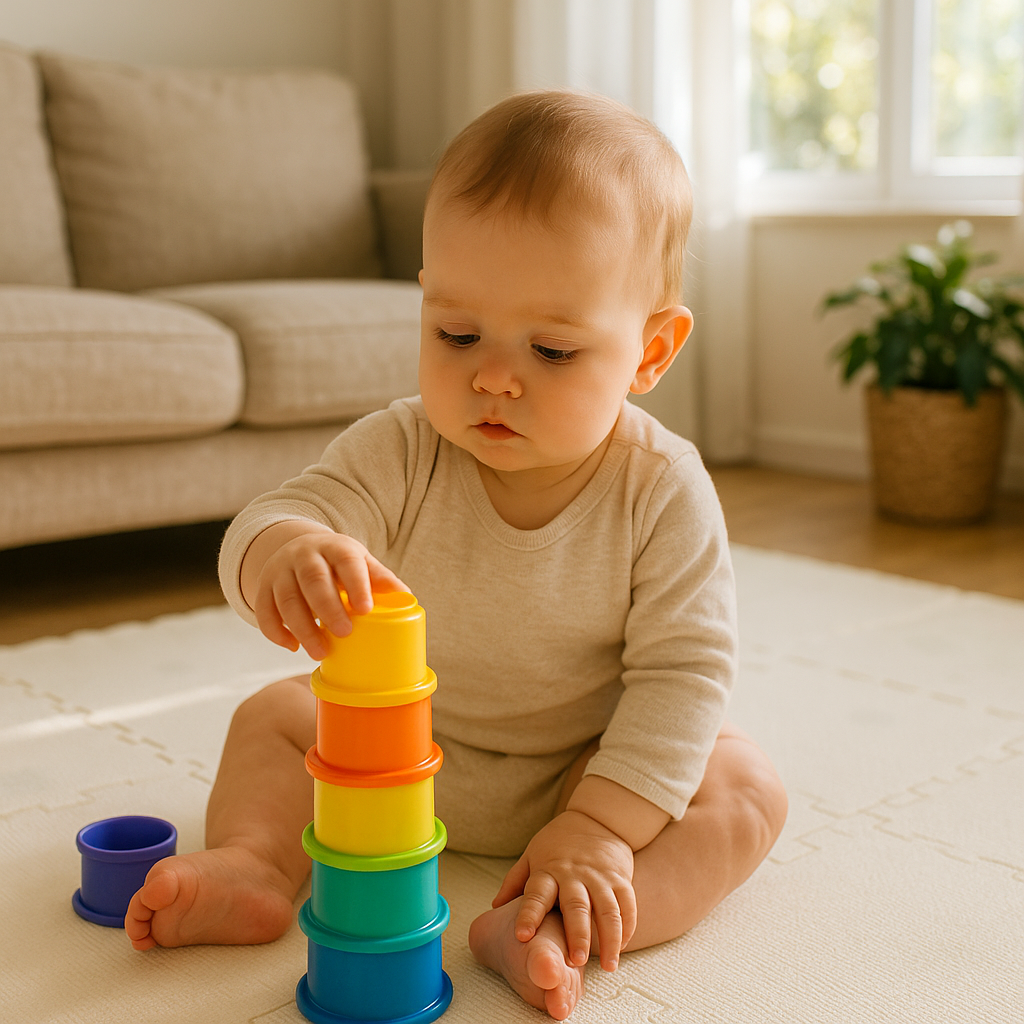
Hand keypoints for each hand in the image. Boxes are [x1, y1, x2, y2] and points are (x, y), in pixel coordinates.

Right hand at [251, 526, 407, 658]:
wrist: (299, 548)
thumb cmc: (338, 562)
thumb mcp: (360, 561)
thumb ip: (380, 578)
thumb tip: (407, 598)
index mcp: (335, 547)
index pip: (346, 561)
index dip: (356, 584)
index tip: (366, 609)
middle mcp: (304, 555)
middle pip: (313, 581)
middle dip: (328, 609)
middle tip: (344, 633)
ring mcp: (280, 571)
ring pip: (287, 600)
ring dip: (303, 628)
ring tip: (320, 652)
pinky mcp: (263, 587)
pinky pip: (265, 611)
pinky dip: (277, 632)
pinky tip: (293, 647)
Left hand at [491, 810, 635, 971]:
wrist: (597, 818)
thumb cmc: (558, 842)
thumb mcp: (532, 854)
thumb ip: (515, 881)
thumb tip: (494, 907)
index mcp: (548, 870)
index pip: (536, 894)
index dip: (529, 914)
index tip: (522, 936)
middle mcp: (574, 874)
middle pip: (576, 906)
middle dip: (577, 934)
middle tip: (575, 961)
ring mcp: (599, 876)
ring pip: (607, 910)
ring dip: (609, 938)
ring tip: (609, 965)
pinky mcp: (620, 878)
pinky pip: (627, 904)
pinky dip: (627, 927)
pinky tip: (623, 946)